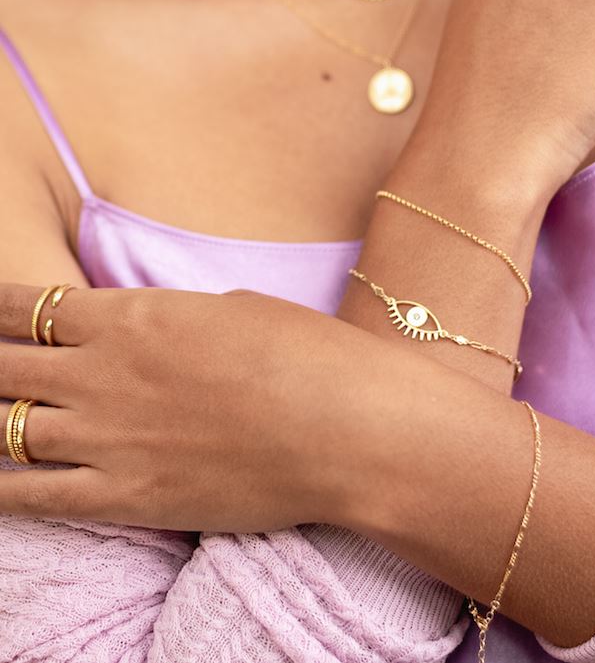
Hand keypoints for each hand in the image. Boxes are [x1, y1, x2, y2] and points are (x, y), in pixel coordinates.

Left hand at [0, 284, 423, 531]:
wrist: (348, 428)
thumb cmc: (307, 355)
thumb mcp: (237, 311)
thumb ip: (177, 321)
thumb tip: (154, 335)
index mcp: (132, 316)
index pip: (26, 307)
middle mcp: (103, 374)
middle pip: (1, 368)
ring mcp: (108, 438)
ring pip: (3, 429)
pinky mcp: (126, 498)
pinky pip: (33, 495)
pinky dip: (4, 487)